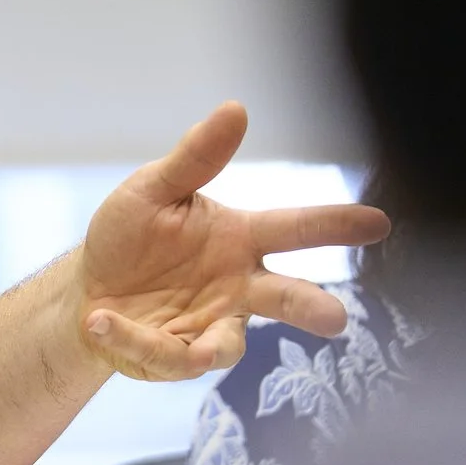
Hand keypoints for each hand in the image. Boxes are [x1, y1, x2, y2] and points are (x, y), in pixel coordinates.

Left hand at [76, 102, 390, 379]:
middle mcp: (236, 286)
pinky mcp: (174, 355)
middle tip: (336, 319)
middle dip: (310, 308)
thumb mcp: (153, 189)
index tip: (378, 223)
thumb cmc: (130, 235)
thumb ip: (195, 158)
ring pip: (229, 344)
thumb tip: (235, 109)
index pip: (296, 228)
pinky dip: (134, 340)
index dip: (337, 225)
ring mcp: (209, 324)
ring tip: (197, 351)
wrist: (87, 286)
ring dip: (212, 347)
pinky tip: (100, 320)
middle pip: (284, 297)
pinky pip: (166, 355)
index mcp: (240, 239)